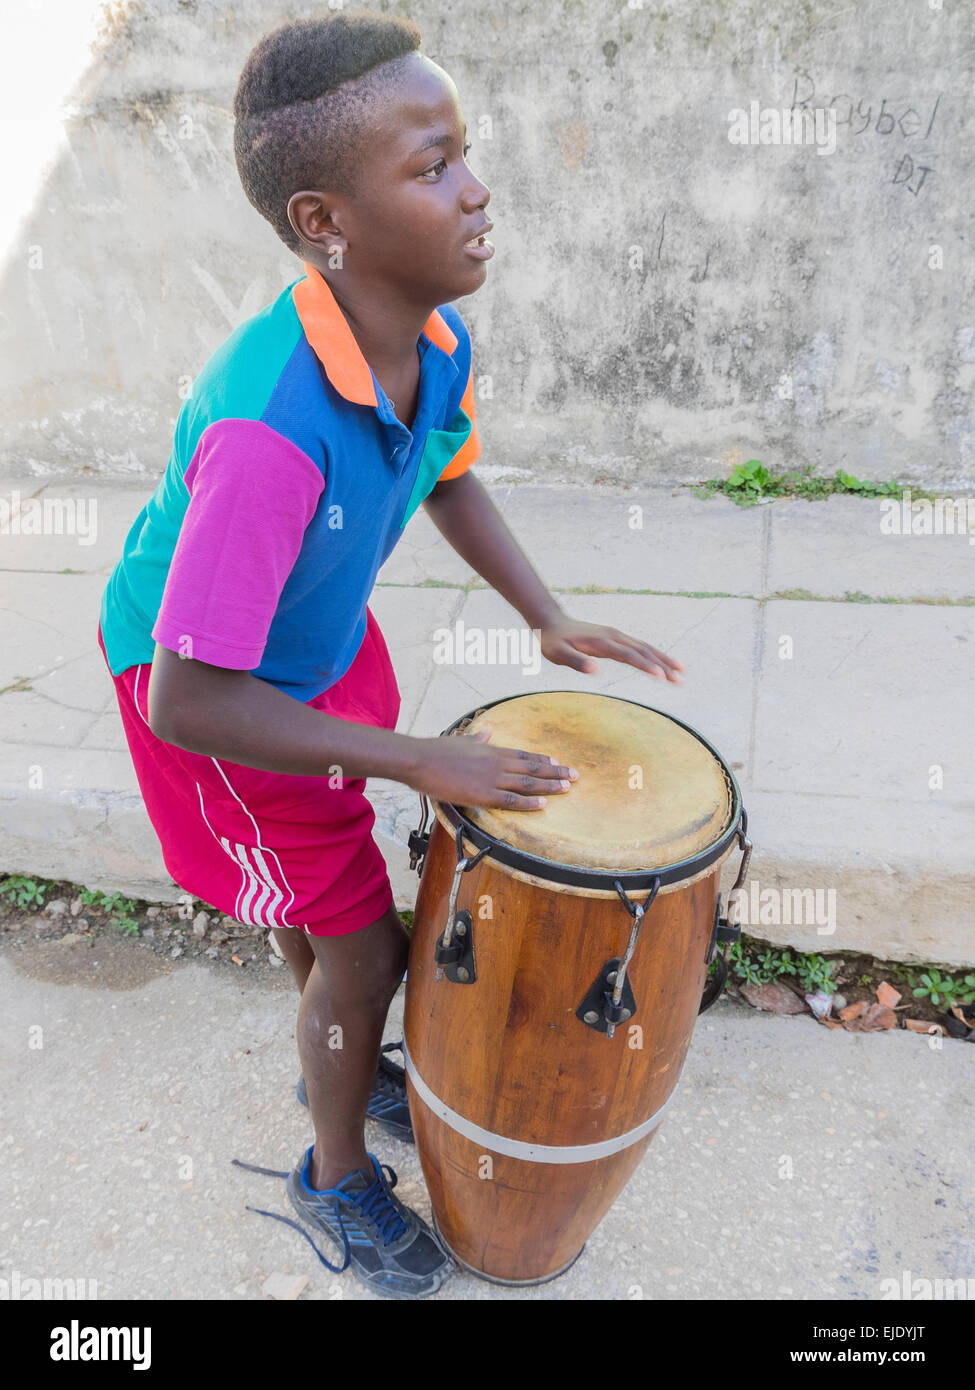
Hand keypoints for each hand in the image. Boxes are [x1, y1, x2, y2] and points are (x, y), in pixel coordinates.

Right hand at [412, 727, 578, 810]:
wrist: (420, 759)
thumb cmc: (436, 750)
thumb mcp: (462, 740)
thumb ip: (478, 738)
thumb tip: (488, 731)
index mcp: (491, 750)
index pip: (524, 755)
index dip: (543, 761)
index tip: (558, 763)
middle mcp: (496, 762)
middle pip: (533, 768)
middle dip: (556, 772)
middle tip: (576, 775)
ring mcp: (491, 778)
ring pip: (527, 783)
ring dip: (550, 785)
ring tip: (568, 787)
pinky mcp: (482, 794)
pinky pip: (511, 800)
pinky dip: (529, 803)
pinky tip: (544, 805)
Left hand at [539, 616, 683, 680]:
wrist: (552, 622)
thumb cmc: (553, 641)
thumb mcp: (558, 653)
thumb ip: (576, 662)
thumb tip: (594, 671)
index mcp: (603, 642)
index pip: (628, 655)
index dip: (645, 665)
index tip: (661, 676)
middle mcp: (614, 636)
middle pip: (644, 651)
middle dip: (663, 665)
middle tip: (680, 680)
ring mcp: (616, 636)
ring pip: (645, 648)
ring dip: (663, 660)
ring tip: (681, 673)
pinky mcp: (616, 639)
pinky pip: (640, 647)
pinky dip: (654, 655)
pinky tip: (663, 665)